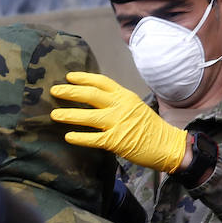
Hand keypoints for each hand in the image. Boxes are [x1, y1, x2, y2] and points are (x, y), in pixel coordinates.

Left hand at [50, 71, 190, 173]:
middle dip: (70, 92)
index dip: (83, 78)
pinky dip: (79, 137)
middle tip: (54, 91)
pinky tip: (68, 136)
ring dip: (69, 114)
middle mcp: (120, 106)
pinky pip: (93, 138)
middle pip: (90, 95)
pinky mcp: (116, 141)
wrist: (168, 145)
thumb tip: (96, 100)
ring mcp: (118, 123)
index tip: (69, 77)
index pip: (101, 82)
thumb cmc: (150, 127)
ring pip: (88, 116)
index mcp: (125, 96)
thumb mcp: (135, 106)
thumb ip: (117, 101)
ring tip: (54, 114)